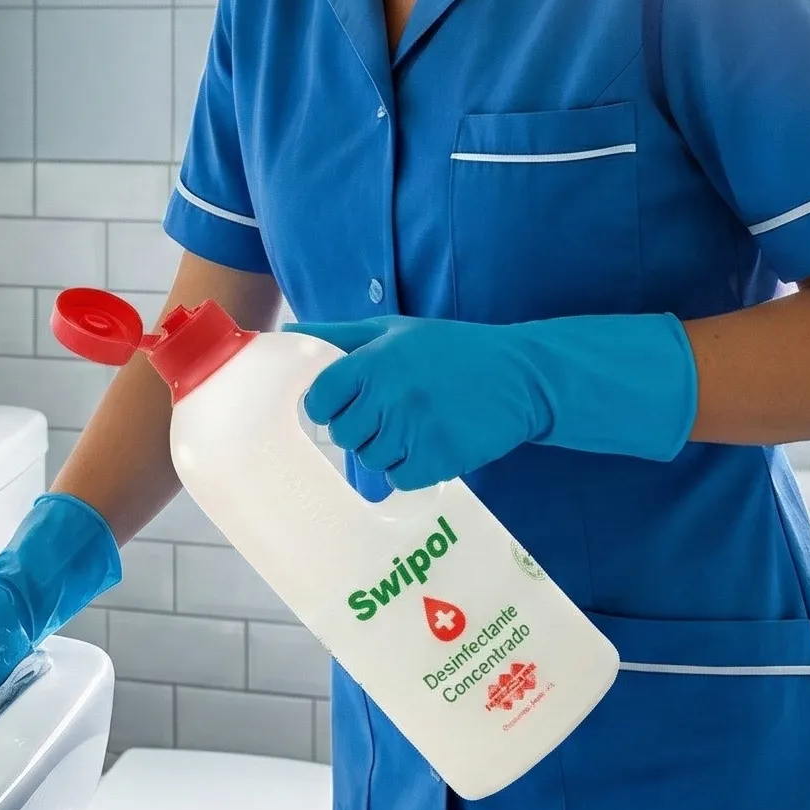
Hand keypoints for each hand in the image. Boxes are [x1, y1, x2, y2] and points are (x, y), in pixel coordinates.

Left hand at [294, 313, 697, 489]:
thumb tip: (288, 335)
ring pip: (370, 459)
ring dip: (387, 450)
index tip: (342, 405)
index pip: (320, 399)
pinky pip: (400, 479)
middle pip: (343, 434)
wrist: (520, 376)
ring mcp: (415, 429)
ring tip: (414, 426)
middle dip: (360, 428)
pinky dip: (410, 470)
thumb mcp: (394, 330)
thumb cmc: (451, 349)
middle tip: (388, 414)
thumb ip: (339, 335)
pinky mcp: (440, 458)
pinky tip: (428, 445)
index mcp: (373, 360)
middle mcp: (390, 395)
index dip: (327, 406)